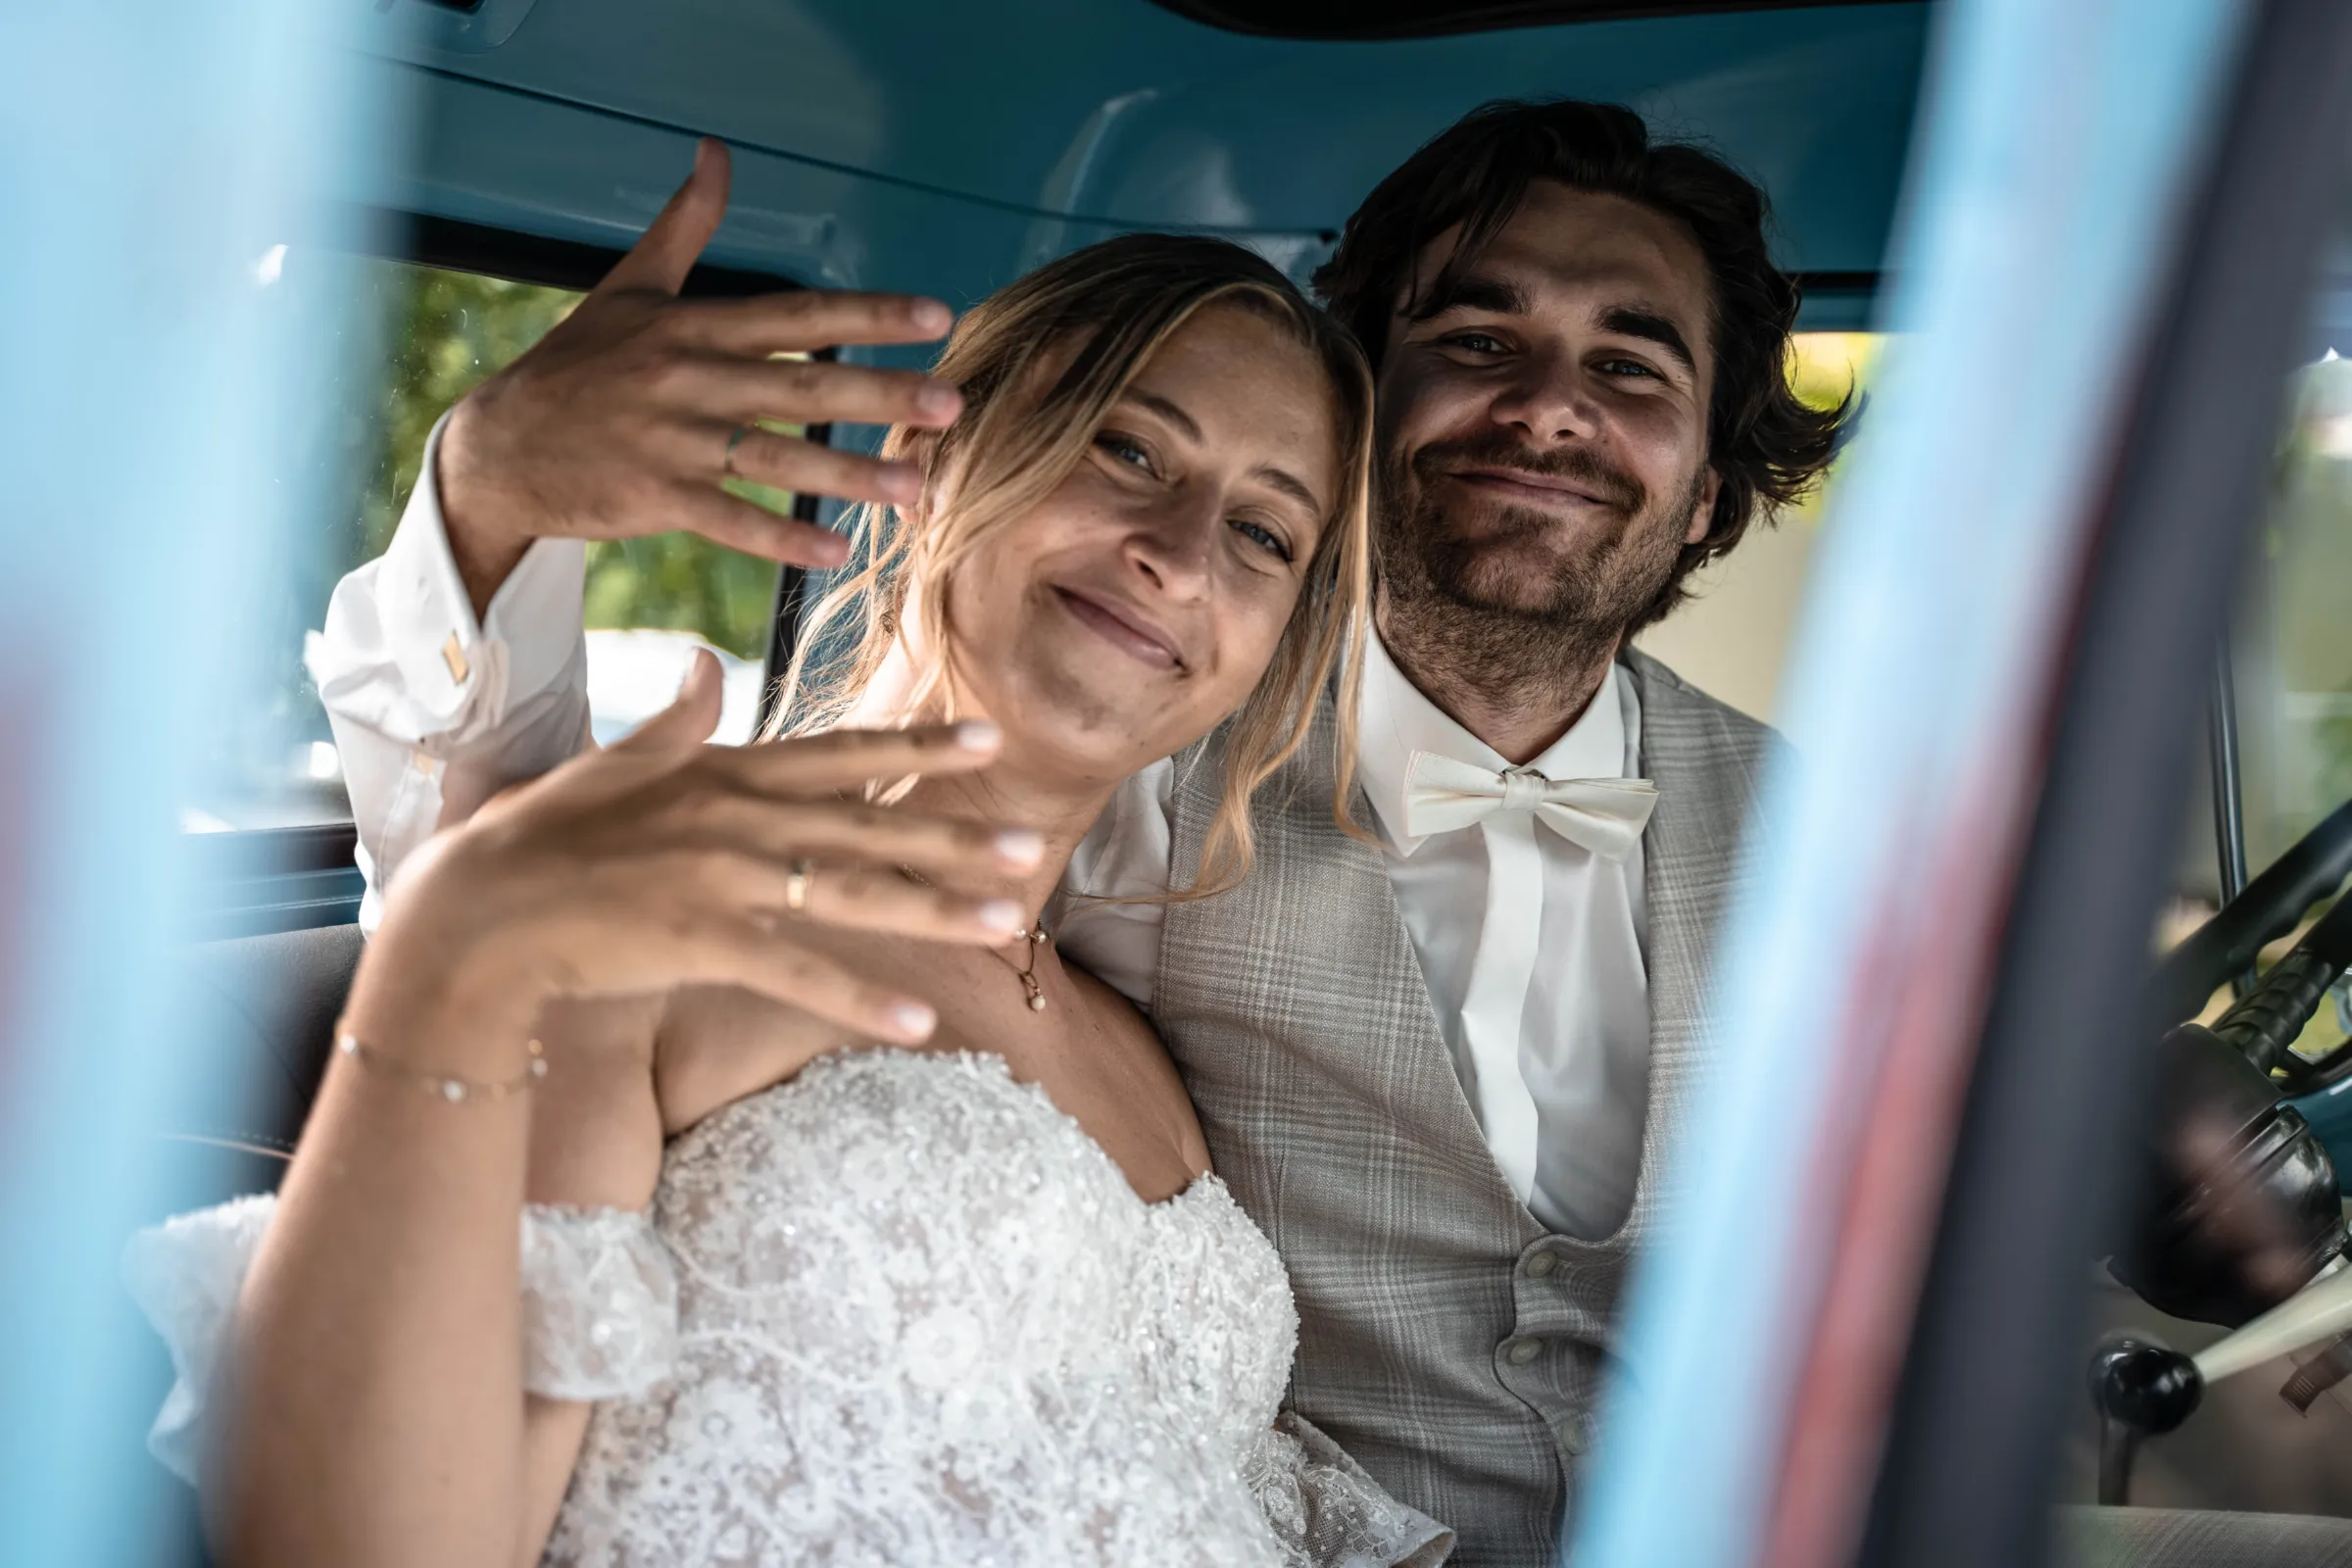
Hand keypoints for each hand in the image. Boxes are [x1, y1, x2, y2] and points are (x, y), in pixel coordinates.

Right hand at [346, 650, 1039, 1059]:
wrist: (475, 911)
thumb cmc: (538, 838)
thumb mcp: (611, 762)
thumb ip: (670, 719)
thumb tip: (698, 665)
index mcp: (723, 771)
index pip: (840, 754)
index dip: (918, 746)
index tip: (989, 738)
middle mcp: (736, 816)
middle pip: (868, 823)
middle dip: (956, 834)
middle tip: (1031, 843)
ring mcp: (723, 878)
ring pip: (853, 892)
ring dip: (936, 910)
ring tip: (1008, 922)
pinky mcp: (701, 940)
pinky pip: (799, 973)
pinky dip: (860, 997)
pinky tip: (921, 1021)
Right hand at [436, 138, 964, 615]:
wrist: (500, 448)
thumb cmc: (577, 367)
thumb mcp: (629, 285)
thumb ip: (686, 223)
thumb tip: (717, 150)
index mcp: (691, 326)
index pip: (795, 313)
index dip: (866, 313)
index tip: (935, 316)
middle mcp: (686, 379)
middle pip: (798, 386)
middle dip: (879, 395)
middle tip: (950, 405)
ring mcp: (670, 441)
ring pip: (773, 458)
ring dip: (847, 475)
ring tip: (915, 491)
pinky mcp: (653, 497)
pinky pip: (729, 520)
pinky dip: (779, 536)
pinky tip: (834, 550)